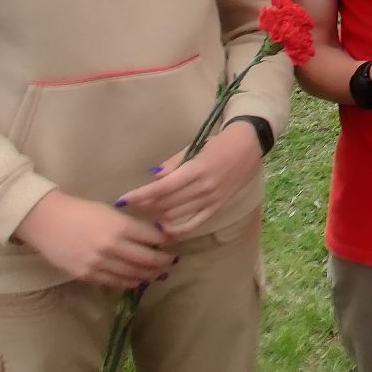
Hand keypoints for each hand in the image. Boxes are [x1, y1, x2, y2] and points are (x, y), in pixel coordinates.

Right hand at [13, 191, 172, 289]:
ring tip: (158, 274)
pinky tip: (137, 281)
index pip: (152, 238)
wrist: (47, 221)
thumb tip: (152, 235)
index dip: (165, 242)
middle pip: (146, 259)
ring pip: (132, 274)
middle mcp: (112, 246)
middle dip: (162, 261)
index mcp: (120, 226)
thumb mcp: (110, 212)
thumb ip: (130, 225)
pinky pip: (114, 282)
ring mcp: (99, 263)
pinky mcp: (86, 275)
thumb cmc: (80, 211)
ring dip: (149, 275)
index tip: (171, 243)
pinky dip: (129, 283)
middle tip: (171, 262)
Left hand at [115, 122, 261, 236]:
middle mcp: (204, 187)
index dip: (140, 195)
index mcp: (197, 169)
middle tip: (132, 205)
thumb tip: (153, 176)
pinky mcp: (217, 207)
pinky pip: (193, 224)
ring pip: (176, 215)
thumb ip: (174, 164)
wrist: (248, 146)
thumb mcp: (196, 147)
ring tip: (146, 212)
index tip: (123, 200)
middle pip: (166, 203)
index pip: (162, 188)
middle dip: (145, 205)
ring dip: (157, 215)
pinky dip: (176, 229)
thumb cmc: (219, 143)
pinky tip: (164, 228)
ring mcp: (211, 199)